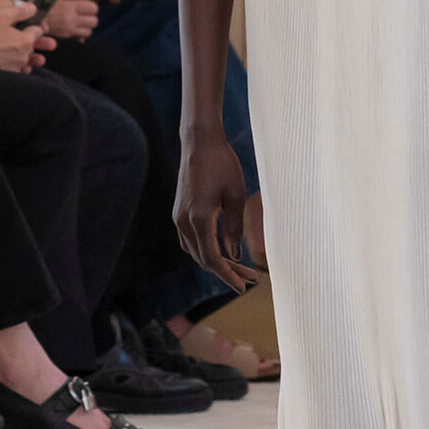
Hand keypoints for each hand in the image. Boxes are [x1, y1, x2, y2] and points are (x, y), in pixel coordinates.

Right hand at [44, 0, 98, 40]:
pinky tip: (74, 28)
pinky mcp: (65, 37)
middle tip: (84, 14)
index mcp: (69, 6)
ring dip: (87, 27)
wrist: (27, 21)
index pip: (93, 8)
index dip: (91, 6)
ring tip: (80, 22)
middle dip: (91, 17)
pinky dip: (80, 34)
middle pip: (94, 21)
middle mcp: (71, 19)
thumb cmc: (39, 5)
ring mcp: (69, 30)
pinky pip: (81, 38)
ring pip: (89, 31)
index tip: (85, 6)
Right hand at [175, 137, 259, 293]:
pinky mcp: (179, 212)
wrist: (200, 142)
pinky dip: (205, 250)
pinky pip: (190, 240)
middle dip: (227, 271)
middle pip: (203, 259)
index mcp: (199, 219)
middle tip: (250, 278)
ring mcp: (178, 217)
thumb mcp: (236, 196)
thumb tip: (235, 254)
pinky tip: (222, 250)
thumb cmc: (222, 164)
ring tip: (239, 267)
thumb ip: (235, 228)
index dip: (228, 276)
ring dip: (215, 262)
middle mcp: (184, 221)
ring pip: (195, 251)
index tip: (243, 286)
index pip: (212, 259)